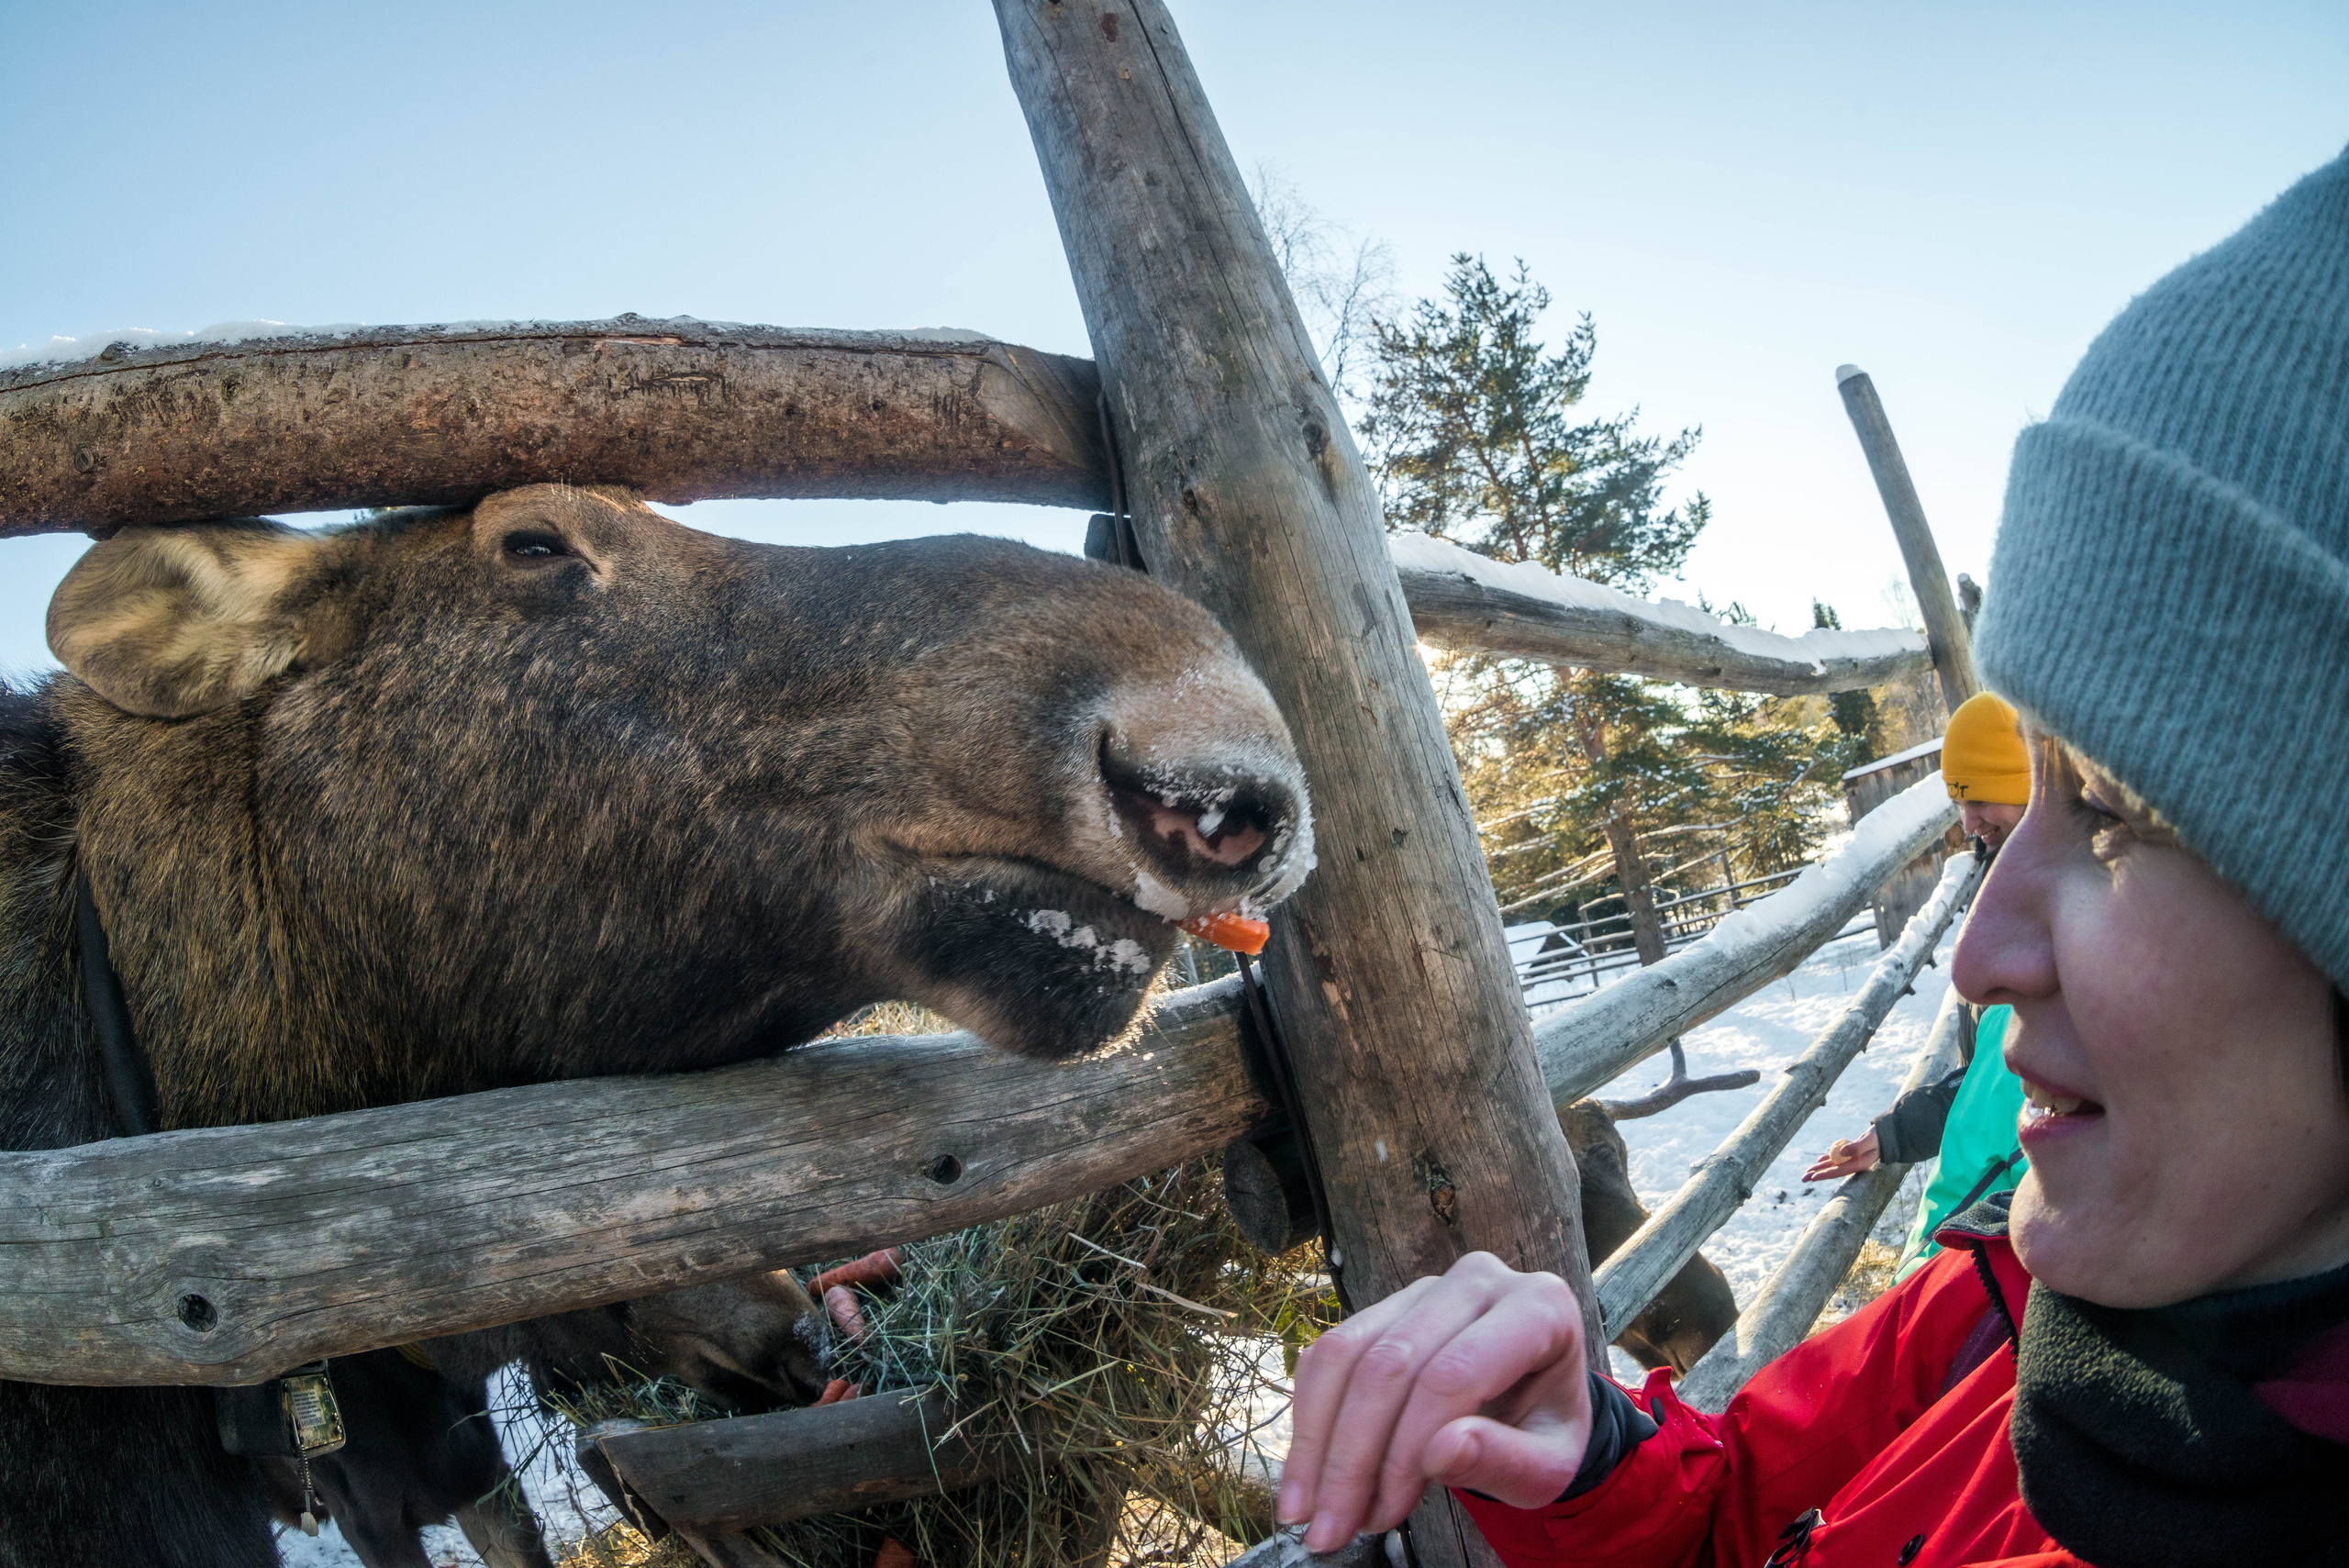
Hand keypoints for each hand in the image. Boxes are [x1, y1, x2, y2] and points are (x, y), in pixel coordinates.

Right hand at [1279, 1252, 1591, 1552]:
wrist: (1536, 1401)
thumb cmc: (1546, 1430)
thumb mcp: (1551, 1463)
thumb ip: (1507, 1461)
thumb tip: (1440, 1452)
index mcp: (1539, 1309)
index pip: (1453, 1374)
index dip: (1407, 1449)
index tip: (1384, 1515)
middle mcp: (1479, 1281)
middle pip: (1390, 1363)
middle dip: (1351, 1456)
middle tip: (1329, 1529)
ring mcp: (1426, 1288)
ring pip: (1347, 1353)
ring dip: (1318, 1440)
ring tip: (1309, 1509)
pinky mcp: (1386, 1306)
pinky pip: (1330, 1353)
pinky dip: (1312, 1416)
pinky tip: (1309, 1472)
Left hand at [1802, 1128, 1880, 1182]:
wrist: (1886, 1136)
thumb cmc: (1878, 1138)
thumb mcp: (1869, 1141)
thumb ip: (1857, 1147)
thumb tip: (1841, 1153)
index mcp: (1858, 1165)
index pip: (1838, 1171)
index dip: (1825, 1174)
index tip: (1813, 1177)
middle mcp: (1853, 1165)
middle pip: (1832, 1171)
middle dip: (1817, 1174)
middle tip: (1802, 1179)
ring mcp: (1851, 1160)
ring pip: (1832, 1165)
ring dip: (1819, 1168)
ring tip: (1807, 1172)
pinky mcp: (1850, 1154)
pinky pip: (1836, 1158)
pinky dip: (1827, 1159)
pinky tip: (1818, 1161)